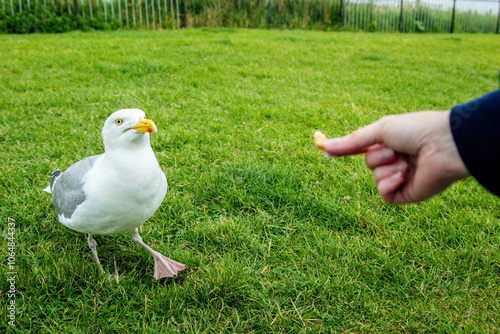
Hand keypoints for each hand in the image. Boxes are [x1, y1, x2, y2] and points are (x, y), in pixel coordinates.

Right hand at [323, 111, 469, 203]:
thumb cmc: (415, 131)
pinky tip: (404, 175)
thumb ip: (353, 141)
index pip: (364, 149)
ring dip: (386, 169)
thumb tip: (326, 146)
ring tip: (407, 162)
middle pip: (368, 163)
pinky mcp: (407, 194)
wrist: (443, 146)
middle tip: (396, 149)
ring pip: (375, 179)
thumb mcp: (380, 131)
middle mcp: (396, 159)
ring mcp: (402, 177)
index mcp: (392, 142)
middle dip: (378, 156)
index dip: (348, 149)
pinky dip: (389, 184)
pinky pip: (384, 194)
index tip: (327, 151)